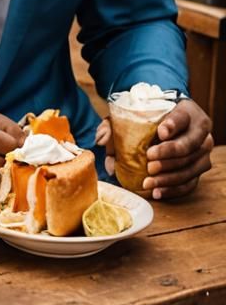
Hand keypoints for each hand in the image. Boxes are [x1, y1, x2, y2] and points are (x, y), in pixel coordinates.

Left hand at [97, 99, 212, 199]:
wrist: (166, 124)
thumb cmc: (148, 119)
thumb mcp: (130, 115)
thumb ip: (114, 124)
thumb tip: (100, 140)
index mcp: (186, 112)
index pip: (182, 118)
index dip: (173, 125)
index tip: (160, 133)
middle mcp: (199, 133)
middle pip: (188, 146)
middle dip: (168, 155)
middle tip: (150, 163)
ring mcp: (202, 153)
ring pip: (190, 167)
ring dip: (169, 177)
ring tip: (148, 181)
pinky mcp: (198, 169)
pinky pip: (190, 183)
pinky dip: (173, 189)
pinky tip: (156, 192)